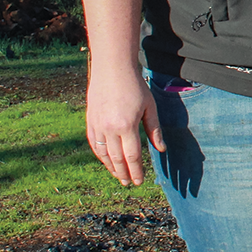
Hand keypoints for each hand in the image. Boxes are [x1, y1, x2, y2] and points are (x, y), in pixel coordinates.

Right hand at [84, 60, 162, 185]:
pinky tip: (107, 161)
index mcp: (126, 126)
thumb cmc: (135, 86)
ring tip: (119, 176)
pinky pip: (94, 144)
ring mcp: (97, 125)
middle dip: (124, 173)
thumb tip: (161, 149)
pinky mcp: (90, 121)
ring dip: (111, 167)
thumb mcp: (149, 107)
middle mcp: (109, 129)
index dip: (136, 171)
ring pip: (103, 154)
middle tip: (130, 183)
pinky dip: (100, 155)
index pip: (132, 156)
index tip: (139, 181)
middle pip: (117, 159)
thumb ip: (154, 130)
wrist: (112, 68)